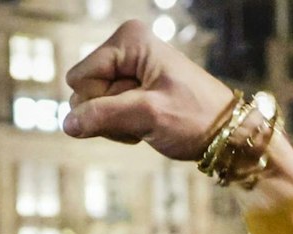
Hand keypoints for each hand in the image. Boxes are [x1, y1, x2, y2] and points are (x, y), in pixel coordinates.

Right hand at [63, 20, 237, 159]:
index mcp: (129, 40)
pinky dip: (122, 125)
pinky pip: (105, 111)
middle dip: (109, 113)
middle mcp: (125, 47)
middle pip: (83, 91)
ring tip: (149, 122)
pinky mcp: (130, 87)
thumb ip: (103, 116)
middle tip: (145, 118)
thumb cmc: (195, 119)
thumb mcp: (147, 116)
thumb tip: (67, 124)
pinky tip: (147, 125)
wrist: (225, 134)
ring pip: (92, 105)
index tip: (138, 106)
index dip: (102, 102)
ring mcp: (127, 68)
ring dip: (116, 123)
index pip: (80, 78)